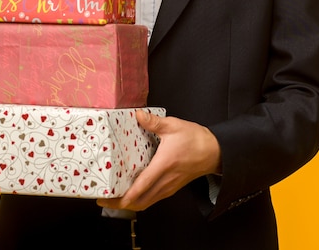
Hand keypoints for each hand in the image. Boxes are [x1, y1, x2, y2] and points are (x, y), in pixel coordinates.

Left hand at [97, 109, 220, 210]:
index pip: (139, 189)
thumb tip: (137, 115)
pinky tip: (133, 189)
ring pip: (146, 203)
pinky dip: (140, 198)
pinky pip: (153, 198)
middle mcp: (165, 182)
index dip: (121, 198)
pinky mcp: (172, 187)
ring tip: (115, 195)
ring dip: (130, 203)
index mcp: (163, 167)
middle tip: (104, 198)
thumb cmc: (195, 139)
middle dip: (120, 204)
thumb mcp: (173, 126)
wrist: (214, 151)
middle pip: (139, 203)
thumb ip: (153, 122)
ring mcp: (169, 187)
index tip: (106, 198)